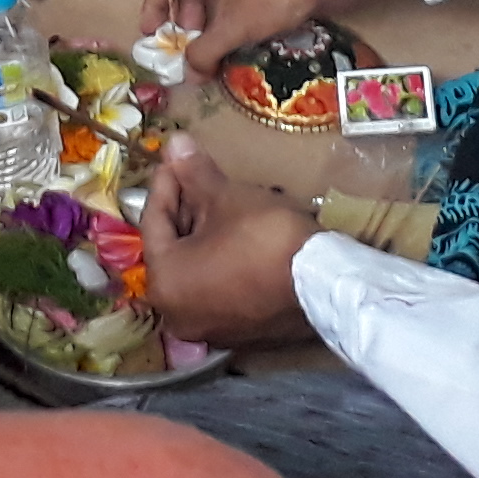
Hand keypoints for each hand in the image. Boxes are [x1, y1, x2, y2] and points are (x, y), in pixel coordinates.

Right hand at [142, 0, 380, 72]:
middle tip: (189, 42)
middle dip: (189, 13)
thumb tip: (188, 74)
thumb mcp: (235, 24)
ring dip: (214, 10)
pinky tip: (241, 26)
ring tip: (215, 40)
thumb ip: (205, 49)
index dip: (156, 7)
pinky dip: (235, 1)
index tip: (150, 32)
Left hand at [142, 144, 319, 351]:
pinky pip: (218, 288)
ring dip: (204, 234)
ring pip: (196, 270)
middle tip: (198, 177)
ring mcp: (211, 329)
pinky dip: (221, 261)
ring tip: (220, 200)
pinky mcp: (241, 334)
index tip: (175, 158)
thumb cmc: (263, 236)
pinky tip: (238, 235)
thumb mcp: (226, 196)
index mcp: (164, 282)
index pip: (154, 221)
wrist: (324, 282)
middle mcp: (178, 314)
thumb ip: (194, 171)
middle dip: (185, 208)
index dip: (167, 182)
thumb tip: (174, 143)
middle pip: (173, 248)